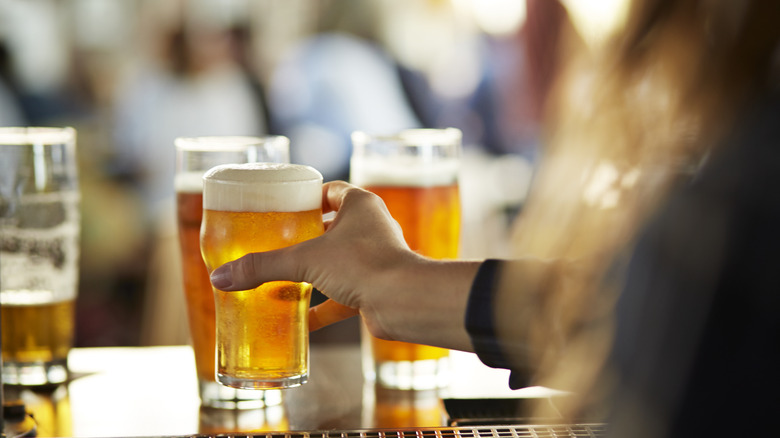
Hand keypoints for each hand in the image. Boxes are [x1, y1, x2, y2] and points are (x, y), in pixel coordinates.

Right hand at [210, 181, 479, 349]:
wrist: (404, 302)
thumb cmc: (364, 264)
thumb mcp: (305, 260)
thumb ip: (263, 266)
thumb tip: (221, 277)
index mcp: (359, 205)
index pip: (330, 191)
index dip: (307, 196)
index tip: (283, 207)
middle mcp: (370, 227)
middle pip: (332, 227)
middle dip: (306, 237)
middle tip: (276, 243)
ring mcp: (375, 259)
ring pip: (337, 262)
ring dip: (313, 272)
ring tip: (282, 279)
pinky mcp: (375, 288)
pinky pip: (343, 295)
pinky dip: (322, 307)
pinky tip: (300, 320)